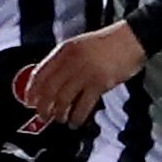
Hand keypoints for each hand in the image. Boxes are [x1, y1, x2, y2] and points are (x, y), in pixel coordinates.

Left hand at [22, 24, 145, 126]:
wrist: (131, 38)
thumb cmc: (107, 43)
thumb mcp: (80, 45)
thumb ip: (65, 60)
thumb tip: (50, 80)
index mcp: (64, 50)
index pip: (40, 73)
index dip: (32, 90)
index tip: (29, 101)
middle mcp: (71, 61)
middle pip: (49, 89)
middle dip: (43, 106)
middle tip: (43, 115)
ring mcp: (85, 73)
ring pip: (64, 100)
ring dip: (59, 114)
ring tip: (60, 120)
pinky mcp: (99, 83)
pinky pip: (82, 105)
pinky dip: (76, 117)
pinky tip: (75, 122)